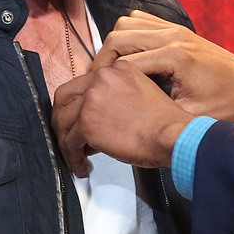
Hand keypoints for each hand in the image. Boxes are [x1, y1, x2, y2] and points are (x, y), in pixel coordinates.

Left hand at [52, 60, 192, 176]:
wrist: (172, 135)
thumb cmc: (164, 122)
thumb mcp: (141, 94)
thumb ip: (116, 95)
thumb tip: (97, 115)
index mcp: (117, 69)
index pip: (84, 83)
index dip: (78, 105)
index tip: (79, 119)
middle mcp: (101, 78)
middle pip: (64, 97)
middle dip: (62, 120)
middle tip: (68, 137)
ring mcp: (92, 99)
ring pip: (63, 121)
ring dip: (67, 142)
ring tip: (77, 156)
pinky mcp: (87, 121)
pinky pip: (69, 142)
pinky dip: (73, 157)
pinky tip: (82, 165)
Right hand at [91, 10, 233, 122]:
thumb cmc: (227, 102)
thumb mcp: (192, 117)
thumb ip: (158, 114)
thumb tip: (124, 119)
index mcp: (175, 57)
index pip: (124, 62)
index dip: (104, 79)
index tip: (93, 96)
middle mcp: (173, 36)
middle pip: (120, 36)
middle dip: (102, 59)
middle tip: (96, 83)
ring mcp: (175, 29)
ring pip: (127, 23)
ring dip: (113, 43)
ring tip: (109, 69)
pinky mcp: (178, 28)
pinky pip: (142, 20)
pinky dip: (128, 34)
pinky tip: (127, 56)